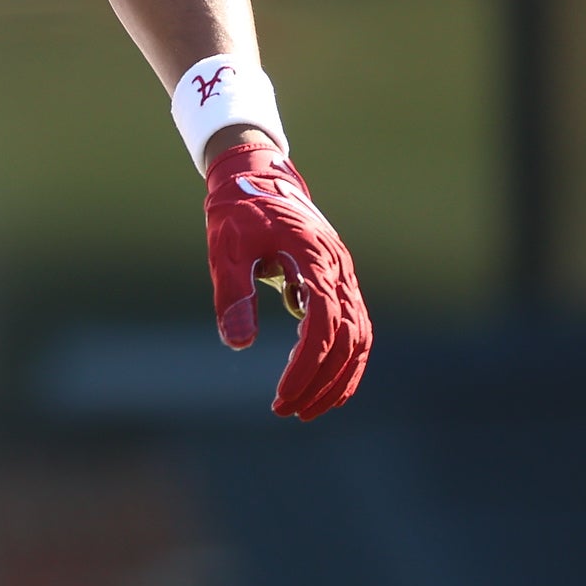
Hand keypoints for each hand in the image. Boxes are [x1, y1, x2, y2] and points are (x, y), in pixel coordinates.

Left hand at [204, 141, 370, 419]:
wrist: (254, 175)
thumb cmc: (237, 211)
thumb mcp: (226, 248)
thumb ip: (233, 294)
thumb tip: (238, 345)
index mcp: (315, 259)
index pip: (323, 325)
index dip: (307, 365)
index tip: (282, 395)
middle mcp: (340, 270)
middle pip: (349, 339)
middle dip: (322, 381)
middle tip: (288, 410)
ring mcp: (344, 276)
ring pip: (359, 338)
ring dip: (338, 377)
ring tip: (305, 407)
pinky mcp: (339, 281)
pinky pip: (353, 327)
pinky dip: (343, 359)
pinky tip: (317, 381)